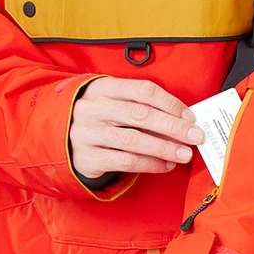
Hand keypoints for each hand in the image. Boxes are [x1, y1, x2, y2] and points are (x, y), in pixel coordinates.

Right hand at [70, 77, 205, 178]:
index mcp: (103, 88)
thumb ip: (141, 107)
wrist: (59, 139)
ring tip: (184, 154)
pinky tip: (165, 165)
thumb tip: (182, 120)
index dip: (170, 103)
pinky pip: (125, 161)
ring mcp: (87, 133)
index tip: (190, 116)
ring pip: (134, 140)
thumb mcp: (113, 103)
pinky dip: (150, 164)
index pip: (143, 90)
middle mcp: (93, 108)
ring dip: (164, 148)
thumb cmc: (98, 119)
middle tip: (195, 137)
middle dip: (173, 126)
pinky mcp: (87, 157)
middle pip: (141, 115)